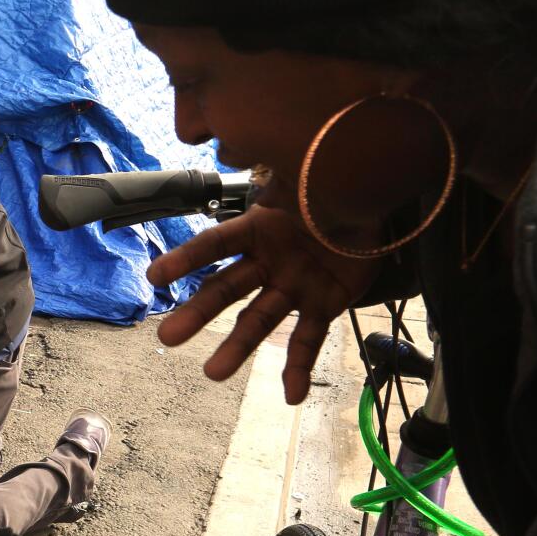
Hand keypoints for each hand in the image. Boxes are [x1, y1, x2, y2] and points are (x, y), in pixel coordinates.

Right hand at [147, 188, 379, 404]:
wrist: (380, 203)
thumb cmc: (335, 184)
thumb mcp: (303, 173)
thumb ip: (276, 170)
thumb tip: (238, 139)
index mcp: (258, 228)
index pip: (215, 244)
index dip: (186, 259)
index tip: (156, 277)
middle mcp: (268, 262)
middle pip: (227, 290)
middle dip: (198, 314)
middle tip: (168, 337)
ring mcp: (293, 287)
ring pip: (260, 320)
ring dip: (236, 348)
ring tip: (213, 373)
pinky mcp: (323, 306)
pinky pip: (308, 340)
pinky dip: (298, 369)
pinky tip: (290, 396)